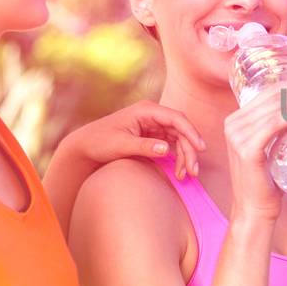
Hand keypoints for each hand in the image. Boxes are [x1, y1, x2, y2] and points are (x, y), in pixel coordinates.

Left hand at [63, 99, 204, 178]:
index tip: (200, 148)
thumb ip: (144, 146)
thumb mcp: (120, 145)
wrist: (86, 146)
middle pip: (181, 130)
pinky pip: (172, 145)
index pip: (176, 119)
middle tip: (193, 171)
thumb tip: (166, 149)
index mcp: (146, 110)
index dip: (191, 133)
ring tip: (186, 175)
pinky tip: (178, 171)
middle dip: (189, 150)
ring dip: (185, 156)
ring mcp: (154, 125)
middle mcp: (153, 115)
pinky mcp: (153, 136)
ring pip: (179, 139)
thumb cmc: (99, 141)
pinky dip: (177, 158)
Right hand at [224, 81, 286, 223]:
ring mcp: (237, 136)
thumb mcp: (270, 150)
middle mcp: (233, 123)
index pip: (272, 92)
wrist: (254, 211)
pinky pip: (274, 123)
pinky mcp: (247, 149)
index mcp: (237, 119)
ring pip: (278, 107)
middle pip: (277, 96)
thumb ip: (278, 132)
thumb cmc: (268, 182)